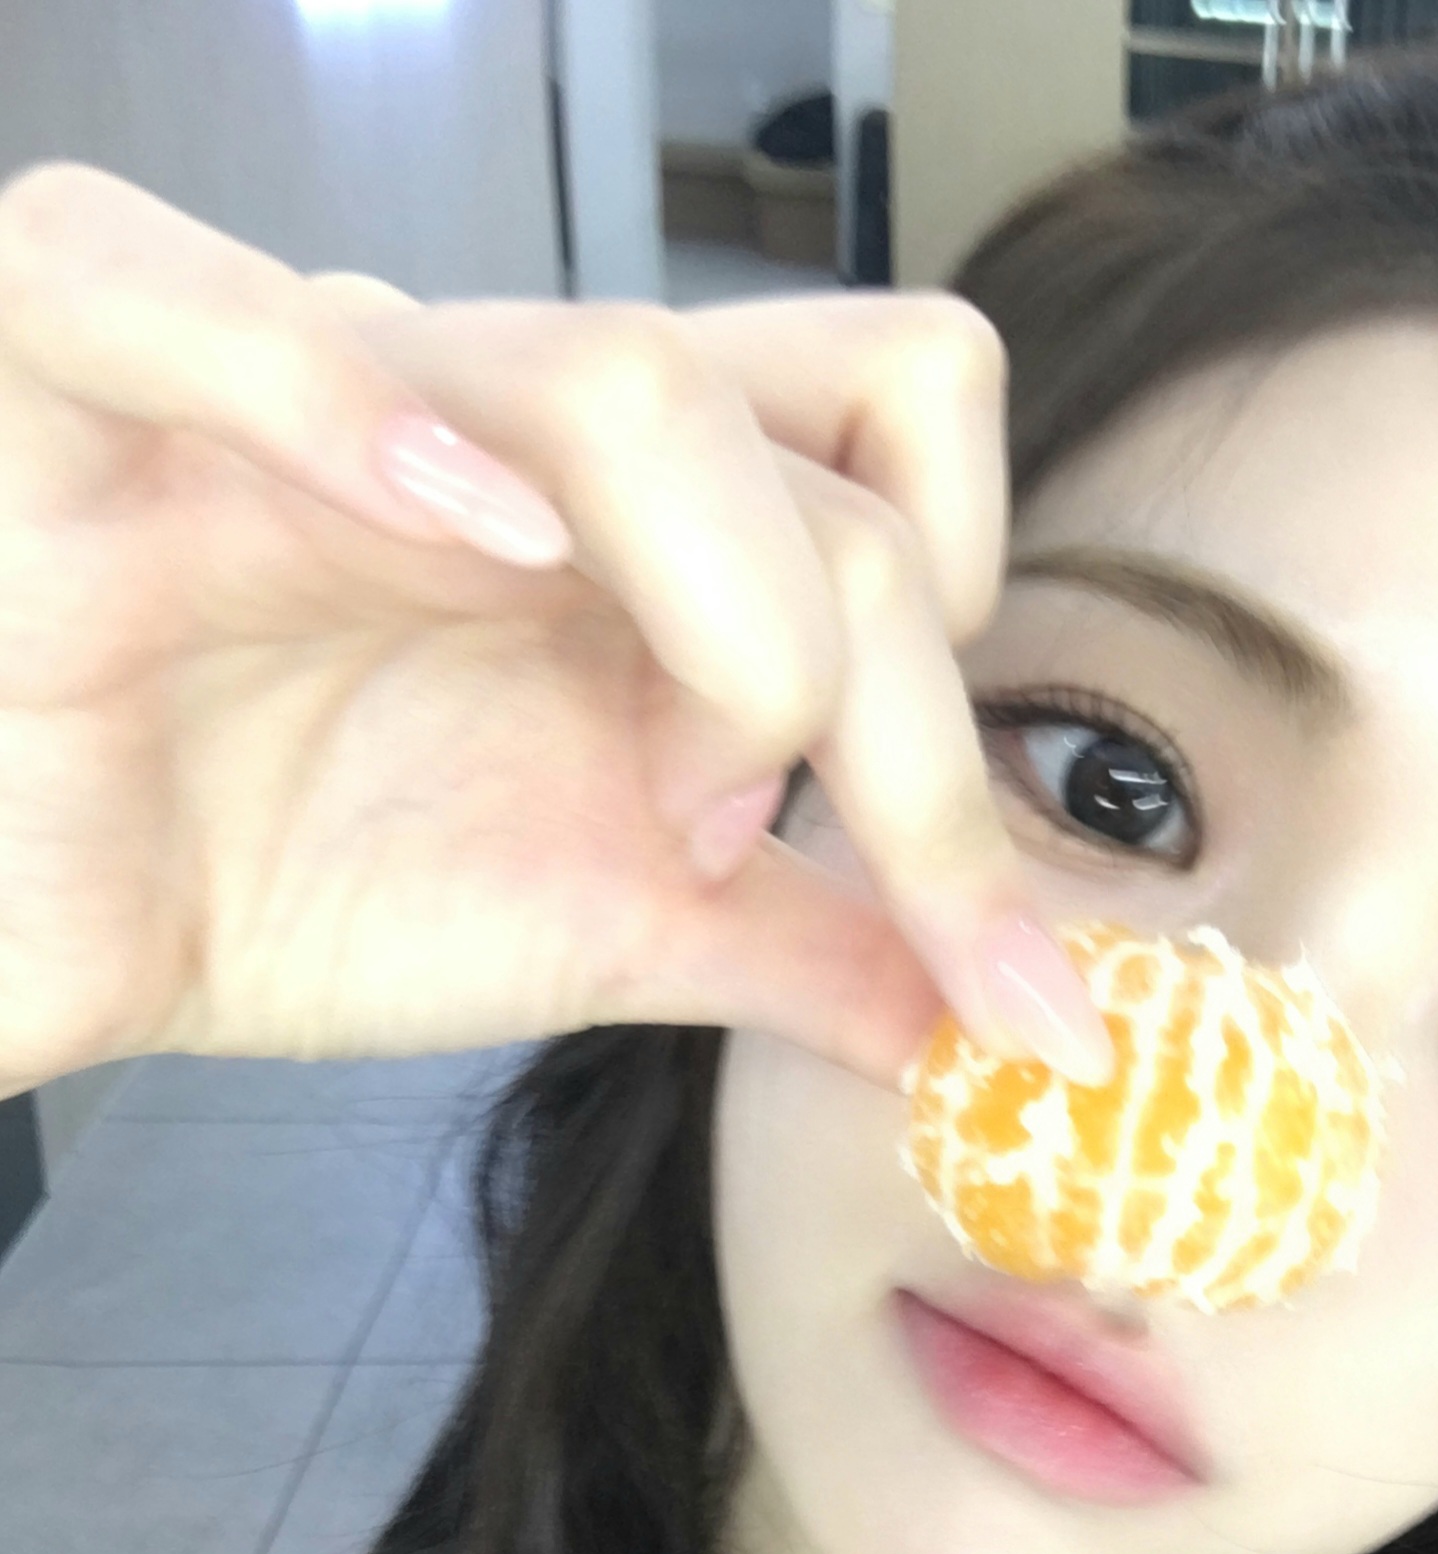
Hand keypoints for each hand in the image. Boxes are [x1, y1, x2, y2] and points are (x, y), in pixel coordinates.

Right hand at [0, 162, 1115, 1096]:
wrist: (30, 919)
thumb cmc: (273, 876)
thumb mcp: (592, 927)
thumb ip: (794, 948)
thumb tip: (987, 1021)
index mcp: (636, 521)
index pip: (903, 480)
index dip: (960, 699)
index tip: (929, 913)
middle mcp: (512, 420)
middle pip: (820, 453)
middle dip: (882, 714)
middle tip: (747, 858)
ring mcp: (317, 381)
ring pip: (630, 376)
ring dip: (724, 619)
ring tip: (655, 798)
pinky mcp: (73, 377)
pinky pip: (185, 293)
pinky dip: (346, 404)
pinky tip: (470, 543)